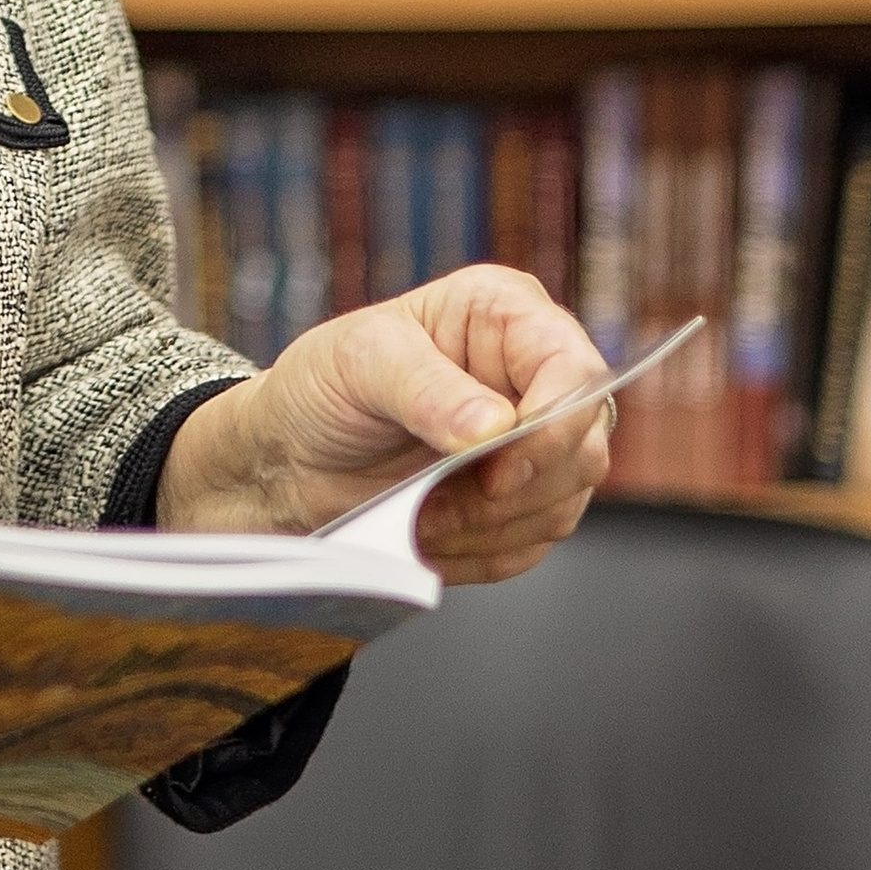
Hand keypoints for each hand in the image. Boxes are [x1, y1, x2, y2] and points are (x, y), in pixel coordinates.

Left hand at [160, 266, 613, 583]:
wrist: (286, 460)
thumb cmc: (321, 389)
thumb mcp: (359, 363)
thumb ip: (426, 388)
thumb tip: (493, 426)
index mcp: (506, 316)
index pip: (575, 370)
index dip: (552, 427)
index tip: (496, 469)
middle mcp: (532, 377)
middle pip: (584, 448)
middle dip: (513, 490)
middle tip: (437, 499)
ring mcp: (532, 446)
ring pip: (564, 505)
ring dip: (488, 527)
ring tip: (418, 514)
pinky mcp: (518, 504)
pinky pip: (530, 546)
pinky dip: (478, 553)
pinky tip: (426, 536)